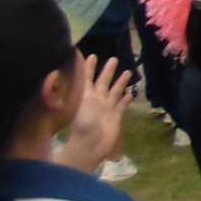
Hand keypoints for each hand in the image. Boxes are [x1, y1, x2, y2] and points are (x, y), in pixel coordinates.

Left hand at [58, 54, 133, 172]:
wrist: (90, 144)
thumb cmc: (83, 122)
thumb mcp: (79, 100)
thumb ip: (79, 84)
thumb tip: (69, 68)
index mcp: (86, 96)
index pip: (87, 78)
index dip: (89, 67)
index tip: (92, 56)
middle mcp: (97, 100)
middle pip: (103, 82)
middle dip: (107, 71)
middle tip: (114, 59)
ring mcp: (107, 109)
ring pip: (115, 92)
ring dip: (120, 83)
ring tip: (127, 72)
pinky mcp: (116, 117)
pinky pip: (122, 106)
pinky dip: (126, 100)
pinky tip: (131, 94)